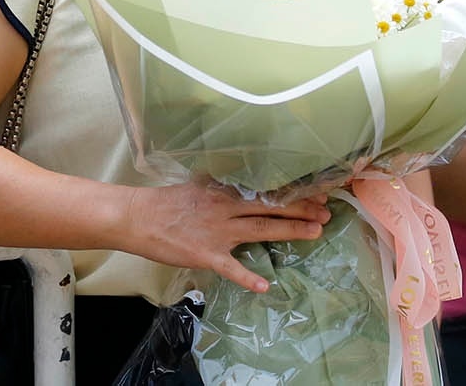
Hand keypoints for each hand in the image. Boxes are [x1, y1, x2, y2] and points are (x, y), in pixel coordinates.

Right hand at [120, 184, 331, 292]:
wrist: (139, 217)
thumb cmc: (167, 202)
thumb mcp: (198, 185)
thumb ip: (222, 185)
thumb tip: (242, 179)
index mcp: (225, 190)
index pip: (265, 189)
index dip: (292, 191)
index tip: (316, 191)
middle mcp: (226, 208)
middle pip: (270, 206)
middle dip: (301, 209)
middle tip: (326, 212)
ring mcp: (218, 232)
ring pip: (261, 230)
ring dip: (290, 230)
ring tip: (315, 232)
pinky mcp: (207, 254)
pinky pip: (231, 268)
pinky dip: (248, 277)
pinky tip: (266, 286)